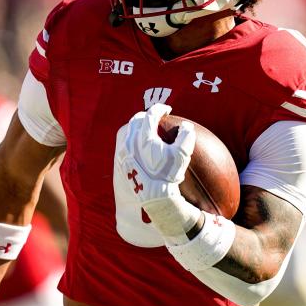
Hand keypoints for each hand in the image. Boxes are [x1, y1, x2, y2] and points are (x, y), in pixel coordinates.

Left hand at [114, 104, 197, 241]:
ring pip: (127, 130)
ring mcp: (123, 151)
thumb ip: (186, 136)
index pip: (151, 114)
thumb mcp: (182, 155)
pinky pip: (122, 142)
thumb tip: (185, 126)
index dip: (160, 108)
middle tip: (156, 117)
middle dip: (147, 115)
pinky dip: (129, 137)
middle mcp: (131, 141)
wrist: (153, 196)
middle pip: (136, 120)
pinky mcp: (120, 161)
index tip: (167, 109)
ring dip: (137, 125)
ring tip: (145, 128)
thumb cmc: (168, 175)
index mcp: (145, 137)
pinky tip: (136, 142)